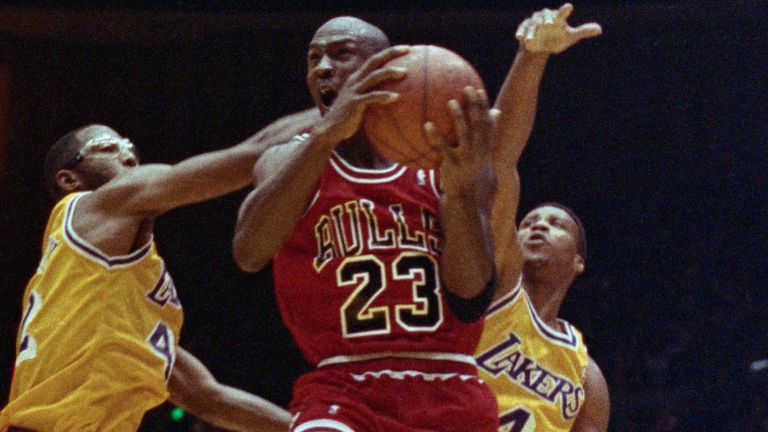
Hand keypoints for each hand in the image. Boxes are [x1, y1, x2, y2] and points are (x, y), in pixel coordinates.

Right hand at [314, 45, 409, 144]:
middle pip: (374, 61)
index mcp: (357, 78)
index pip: (375, 60)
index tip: (407, 49)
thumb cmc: (349, 118)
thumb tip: (396, 99)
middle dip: (391, 53)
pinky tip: (396, 97)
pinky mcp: (354, 103)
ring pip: (373, 76)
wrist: (330, 129)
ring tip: (405, 73)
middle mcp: (355, 80)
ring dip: (389, 72)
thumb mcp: (362, 103)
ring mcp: (354, 90)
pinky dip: (384, 96)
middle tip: (409, 50)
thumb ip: (374, 97)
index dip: (390, 52)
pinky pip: (371, 97)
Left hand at [425, 87, 497, 206]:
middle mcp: (479, 151)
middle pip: (479, 123)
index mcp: (486, 150)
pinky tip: (427, 125)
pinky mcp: (454, 165)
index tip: (479, 90)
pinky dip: (435, 136)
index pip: (488, 124)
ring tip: (450, 101)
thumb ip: (485, 148)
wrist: (470, 205)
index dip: (484, 106)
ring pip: (465, 132)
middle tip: (468, 88)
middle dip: (475, 105)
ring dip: (459, 116)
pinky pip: (443, 148)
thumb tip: (485, 135)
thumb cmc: (475, 186)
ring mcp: (467, 157)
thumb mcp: (485, 167)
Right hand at [516, 3, 601, 53]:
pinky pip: (523, 29)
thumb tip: (600, 29)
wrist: (541, 47)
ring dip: (533, 31)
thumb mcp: (570, 37)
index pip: (563, 13)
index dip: (565, 10)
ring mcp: (534, 23)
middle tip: (549, 24)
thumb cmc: (557, 39)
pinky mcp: (525, 28)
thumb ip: (583, 31)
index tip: (569, 7)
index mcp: (558, 18)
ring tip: (531, 39)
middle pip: (546, 15)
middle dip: (547, 19)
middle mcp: (546, 18)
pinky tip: (520, 38)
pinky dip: (522, 33)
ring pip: (533, 24)